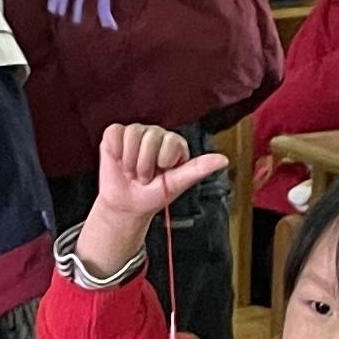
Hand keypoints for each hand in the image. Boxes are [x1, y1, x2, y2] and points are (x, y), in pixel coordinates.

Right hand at [78, 123, 232, 273]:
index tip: (160, 175)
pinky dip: (115, 150)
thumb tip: (223, 160)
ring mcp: (136, 132)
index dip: (161, 162)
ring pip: (132, 134)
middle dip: (144, 165)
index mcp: (174, 144)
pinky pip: (115, 133)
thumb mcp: (176, 185)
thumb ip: (198, 170)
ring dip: (129, 161)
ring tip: (131, 171)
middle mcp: (156, 134)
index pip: (170, 142)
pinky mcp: (116, 134)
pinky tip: (118, 160)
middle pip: (150, 137)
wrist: (125, 205)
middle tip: (143, 178)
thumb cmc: (151, 195)